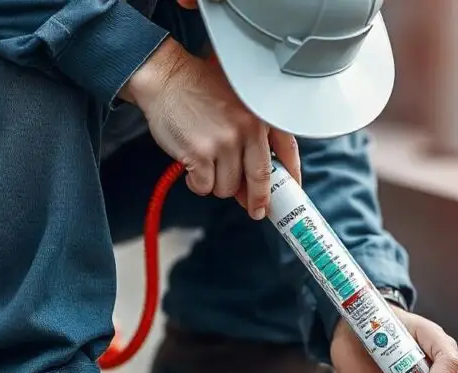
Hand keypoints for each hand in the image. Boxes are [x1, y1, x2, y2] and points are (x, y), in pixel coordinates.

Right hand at [118, 37, 300, 219]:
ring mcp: (224, 142)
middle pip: (260, 178)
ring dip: (218, 184)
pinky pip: (205, 186)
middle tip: (256, 210)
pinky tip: (192, 168)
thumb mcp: (240, 102)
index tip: (292, 193)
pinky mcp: (200, 154)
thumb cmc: (199, 89)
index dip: (292, 176)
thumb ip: (253, 136)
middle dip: (258, 200)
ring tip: (207, 165)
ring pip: (229, 187)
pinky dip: (198, 184)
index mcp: (261, 115)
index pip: (287, 151)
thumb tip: (257, 180)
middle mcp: (247, 128)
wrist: (165, 77)